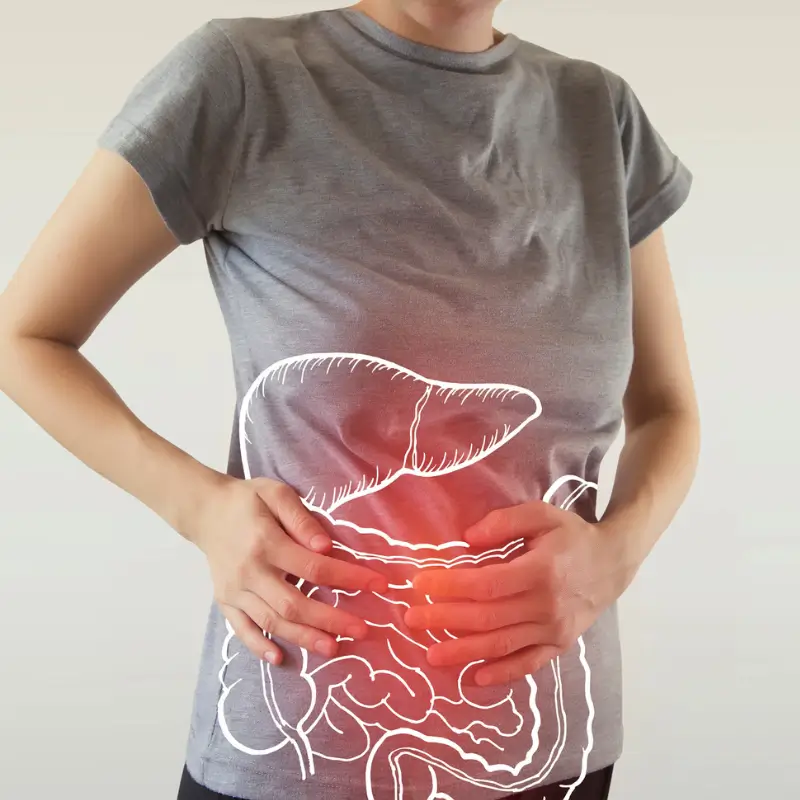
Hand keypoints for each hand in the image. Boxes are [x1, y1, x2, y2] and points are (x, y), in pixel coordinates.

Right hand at [187, 475, 387, 665]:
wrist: (205, 510)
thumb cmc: (248, 500)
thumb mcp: (276, 494)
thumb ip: (301, 519)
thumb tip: (326, 547)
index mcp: (266, 542)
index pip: (314, 567)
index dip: (348, 578)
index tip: (378, 585)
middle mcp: (249, 571)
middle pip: (294, 604)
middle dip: (330, 620)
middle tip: (362, 630)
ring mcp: (235, 590)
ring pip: (272, 621)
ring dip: (303, 638)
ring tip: (333, 648)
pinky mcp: (225, 601)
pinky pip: (242, 629)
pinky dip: (259, 646)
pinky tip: (281, 658)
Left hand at [404, 502, 627, 685]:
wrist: (613, 563)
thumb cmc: (572, 536)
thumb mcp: (542, 514)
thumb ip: (504, 521)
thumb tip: (467, 538)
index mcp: (539, 571)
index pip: (484, 585)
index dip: (448, 587)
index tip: (419, 584)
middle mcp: (546, 605)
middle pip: (485, 618)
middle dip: (443, 619)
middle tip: (410, 620)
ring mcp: (554, 630)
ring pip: (501, 645)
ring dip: (463, 652)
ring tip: (431, 654)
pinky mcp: (561, 645)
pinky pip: (528, 664)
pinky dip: (502, 674)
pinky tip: (475, 678)